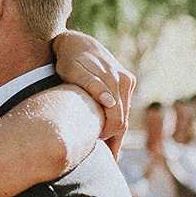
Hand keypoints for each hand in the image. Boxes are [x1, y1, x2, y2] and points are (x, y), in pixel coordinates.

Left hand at [50, 30, 136, 154]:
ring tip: (105, 154)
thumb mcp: (72, 70)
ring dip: (115, 134)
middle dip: (111, 139)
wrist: (76, 42)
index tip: (91, 146)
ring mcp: (127, 81)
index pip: (117, 119)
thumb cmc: (68, 59)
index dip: (105, 135)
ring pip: (124, 116)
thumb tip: (109, 102)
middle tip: (96, 154)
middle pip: (122, 120)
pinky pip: (123, 108)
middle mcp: (125, 81)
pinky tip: (110, 140)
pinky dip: (116, 123)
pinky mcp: (125, 82)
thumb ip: (90, 85)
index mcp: (116, 81)